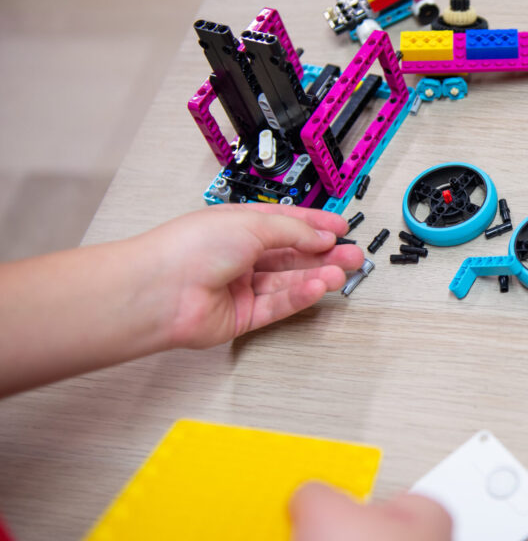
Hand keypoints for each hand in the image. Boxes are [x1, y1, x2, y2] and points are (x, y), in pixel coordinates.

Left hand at [138, 204, 362, 347]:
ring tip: (344, 272)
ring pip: (289, 282)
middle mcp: (240, 256)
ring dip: (318, 276)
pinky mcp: (243, 317)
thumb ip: (293, 231)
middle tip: (353, 254)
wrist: (161, 290)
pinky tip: (320, 287)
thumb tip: (321, 237)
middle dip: (325, 254)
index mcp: (238, 226)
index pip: (285, 223)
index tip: (341, 227)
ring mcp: (242, 287)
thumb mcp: (251, 223)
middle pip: (292, 255)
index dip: (315, 225)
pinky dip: (301, 296)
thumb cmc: (191, 247)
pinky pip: (279, 306)